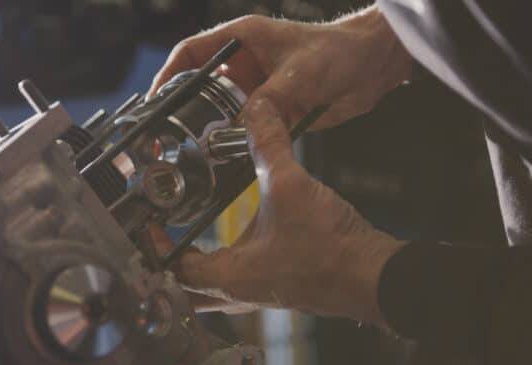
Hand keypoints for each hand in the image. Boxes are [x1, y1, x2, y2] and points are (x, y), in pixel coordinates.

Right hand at [150, 7, 412, 129]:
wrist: (375, 65)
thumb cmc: (340, 52)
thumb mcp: (299, 76)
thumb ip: (268, 101)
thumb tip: (240, 127)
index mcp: (242, 38)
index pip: (191, 53)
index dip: (168, 74)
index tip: (155, 99)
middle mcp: (245, 62)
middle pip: (202, 85)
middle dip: (186, 109)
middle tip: (171, 134)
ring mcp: (260, 86)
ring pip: (224, 110)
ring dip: (214, 130)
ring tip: (197, 151)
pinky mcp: (275, 108)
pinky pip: (248, 127)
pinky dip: (239, 142)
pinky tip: (230, 158)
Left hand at [156, 98, 406, 325]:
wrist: (374, 275)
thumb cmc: (331, 248)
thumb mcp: (290, 186)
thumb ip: (267, 145)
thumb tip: (255, 111)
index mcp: (229, 278)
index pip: (173, 269)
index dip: (154, 245)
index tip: (149, 223)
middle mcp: (241, 293)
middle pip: (190, 290)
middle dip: (172, 267)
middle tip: (163, 239)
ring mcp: (263, 294)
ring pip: (217, 290)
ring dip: (201, 268)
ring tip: (191, 239)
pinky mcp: (284, 288)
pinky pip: (244, 282)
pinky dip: (230, 265)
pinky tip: (240, 242)